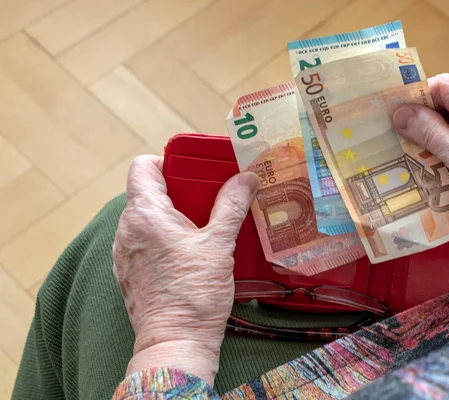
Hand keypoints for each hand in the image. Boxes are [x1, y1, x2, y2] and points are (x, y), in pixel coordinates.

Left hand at [112, 155, 257, 383]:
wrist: (176, 343)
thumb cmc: (194, 294)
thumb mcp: (219, 244)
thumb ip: (231, 205)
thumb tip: (246, 178)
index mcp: (144, 214)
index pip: (143, 166)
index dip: (167, 163)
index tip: (192, 173)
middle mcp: (126, 230)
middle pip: (147, 192)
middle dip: (178, 191)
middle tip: (208, 199)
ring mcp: (124, 253)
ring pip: (146, 218)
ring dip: (171, 217)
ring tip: (202, 227)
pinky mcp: (129, 272)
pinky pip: (144, 241)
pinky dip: (163, 238)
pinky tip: (188, 253)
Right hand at [393, 74, 448, 290]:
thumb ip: (429, 131)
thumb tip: (399, 113)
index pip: (445, 85)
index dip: (416, 98)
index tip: (390, 115)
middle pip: (448, 100)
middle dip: (422, 118)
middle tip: (393, 134)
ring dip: (431, 134)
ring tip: (405, 148)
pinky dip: (444, 144)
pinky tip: (426, 158)